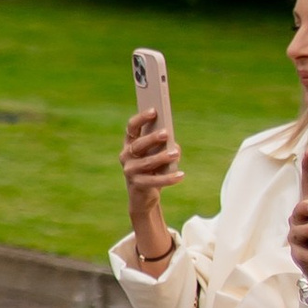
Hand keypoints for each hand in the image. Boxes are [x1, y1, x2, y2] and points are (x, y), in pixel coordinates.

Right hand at [121, 104, 182, 250]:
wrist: (143, 196)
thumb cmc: (152, 169)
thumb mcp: (157, 155)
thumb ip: (164, 148)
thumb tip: (173, 146)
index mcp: (129, 144)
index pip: (131, 128)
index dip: (141, 118)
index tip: (154, 111)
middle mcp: (126, 156)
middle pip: (138, 145)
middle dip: (151, 138)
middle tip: (166, 133)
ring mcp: (130, 171)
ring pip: (147, 162)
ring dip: (162, 157)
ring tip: (176, 153)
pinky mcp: (137, 185)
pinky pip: (154, 181)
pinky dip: (169, 178)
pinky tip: (181, 175)